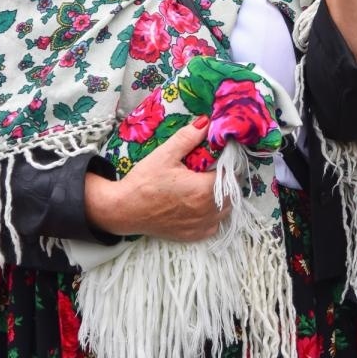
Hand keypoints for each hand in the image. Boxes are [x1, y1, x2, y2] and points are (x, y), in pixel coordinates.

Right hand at [84, 119, 231, 242]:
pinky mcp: (195, 235)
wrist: (123, 210)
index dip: (230, 164)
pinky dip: (214, 213)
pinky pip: (216, 224)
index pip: (232, 174)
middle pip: (232, 192)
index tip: (222, 157)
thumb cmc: (144, 182)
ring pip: (227, 209)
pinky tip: (201, 202)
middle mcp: (208, 210)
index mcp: (203, 189)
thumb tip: (206, 122)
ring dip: (223, 196)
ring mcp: (202, 225)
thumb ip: (188, 138)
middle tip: (215, 168)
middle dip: (228, 179)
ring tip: (208, 184)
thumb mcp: (165, 155)